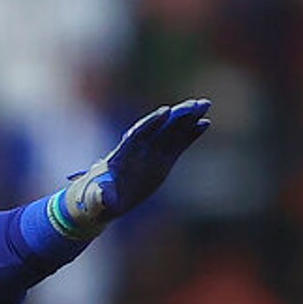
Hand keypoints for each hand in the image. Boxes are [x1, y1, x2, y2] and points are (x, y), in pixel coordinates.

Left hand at [56, 98, 211, 236]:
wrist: (105, 200)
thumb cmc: (97, 198)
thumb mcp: (97, 198)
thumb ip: (101, 195)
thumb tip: (103, 197)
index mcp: (123, 154)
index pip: (138, 134)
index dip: (151, 123)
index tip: (166, 111)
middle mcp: (139, 149)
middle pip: (158, 127)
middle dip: (176, 115)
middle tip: (195, 104)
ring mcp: (152, 152)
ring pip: (171, 132)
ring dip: (187, 119)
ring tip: (204, 106)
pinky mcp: (163, 160)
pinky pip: (178, 144)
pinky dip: (190, 134)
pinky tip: (205, 123)